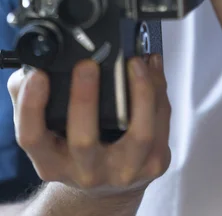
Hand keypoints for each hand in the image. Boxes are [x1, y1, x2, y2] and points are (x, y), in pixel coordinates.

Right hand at [7, 55, 170, 197]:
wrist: (106, 187)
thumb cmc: (74, 147)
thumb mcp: (48, 130)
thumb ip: (33, 100)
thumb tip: (32, 68)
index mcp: (52, 162)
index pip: (33, 138)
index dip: (32, 107)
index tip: (38, 75)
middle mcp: (87, 172)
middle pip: (84, 141)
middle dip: (85, 98)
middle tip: (87, 64)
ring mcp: (124, 170)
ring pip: (138, 134)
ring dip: (139, 92)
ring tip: (135, 62)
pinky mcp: (154, 162)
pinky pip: (162, 123)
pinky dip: (159, 90)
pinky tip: (152, 66)